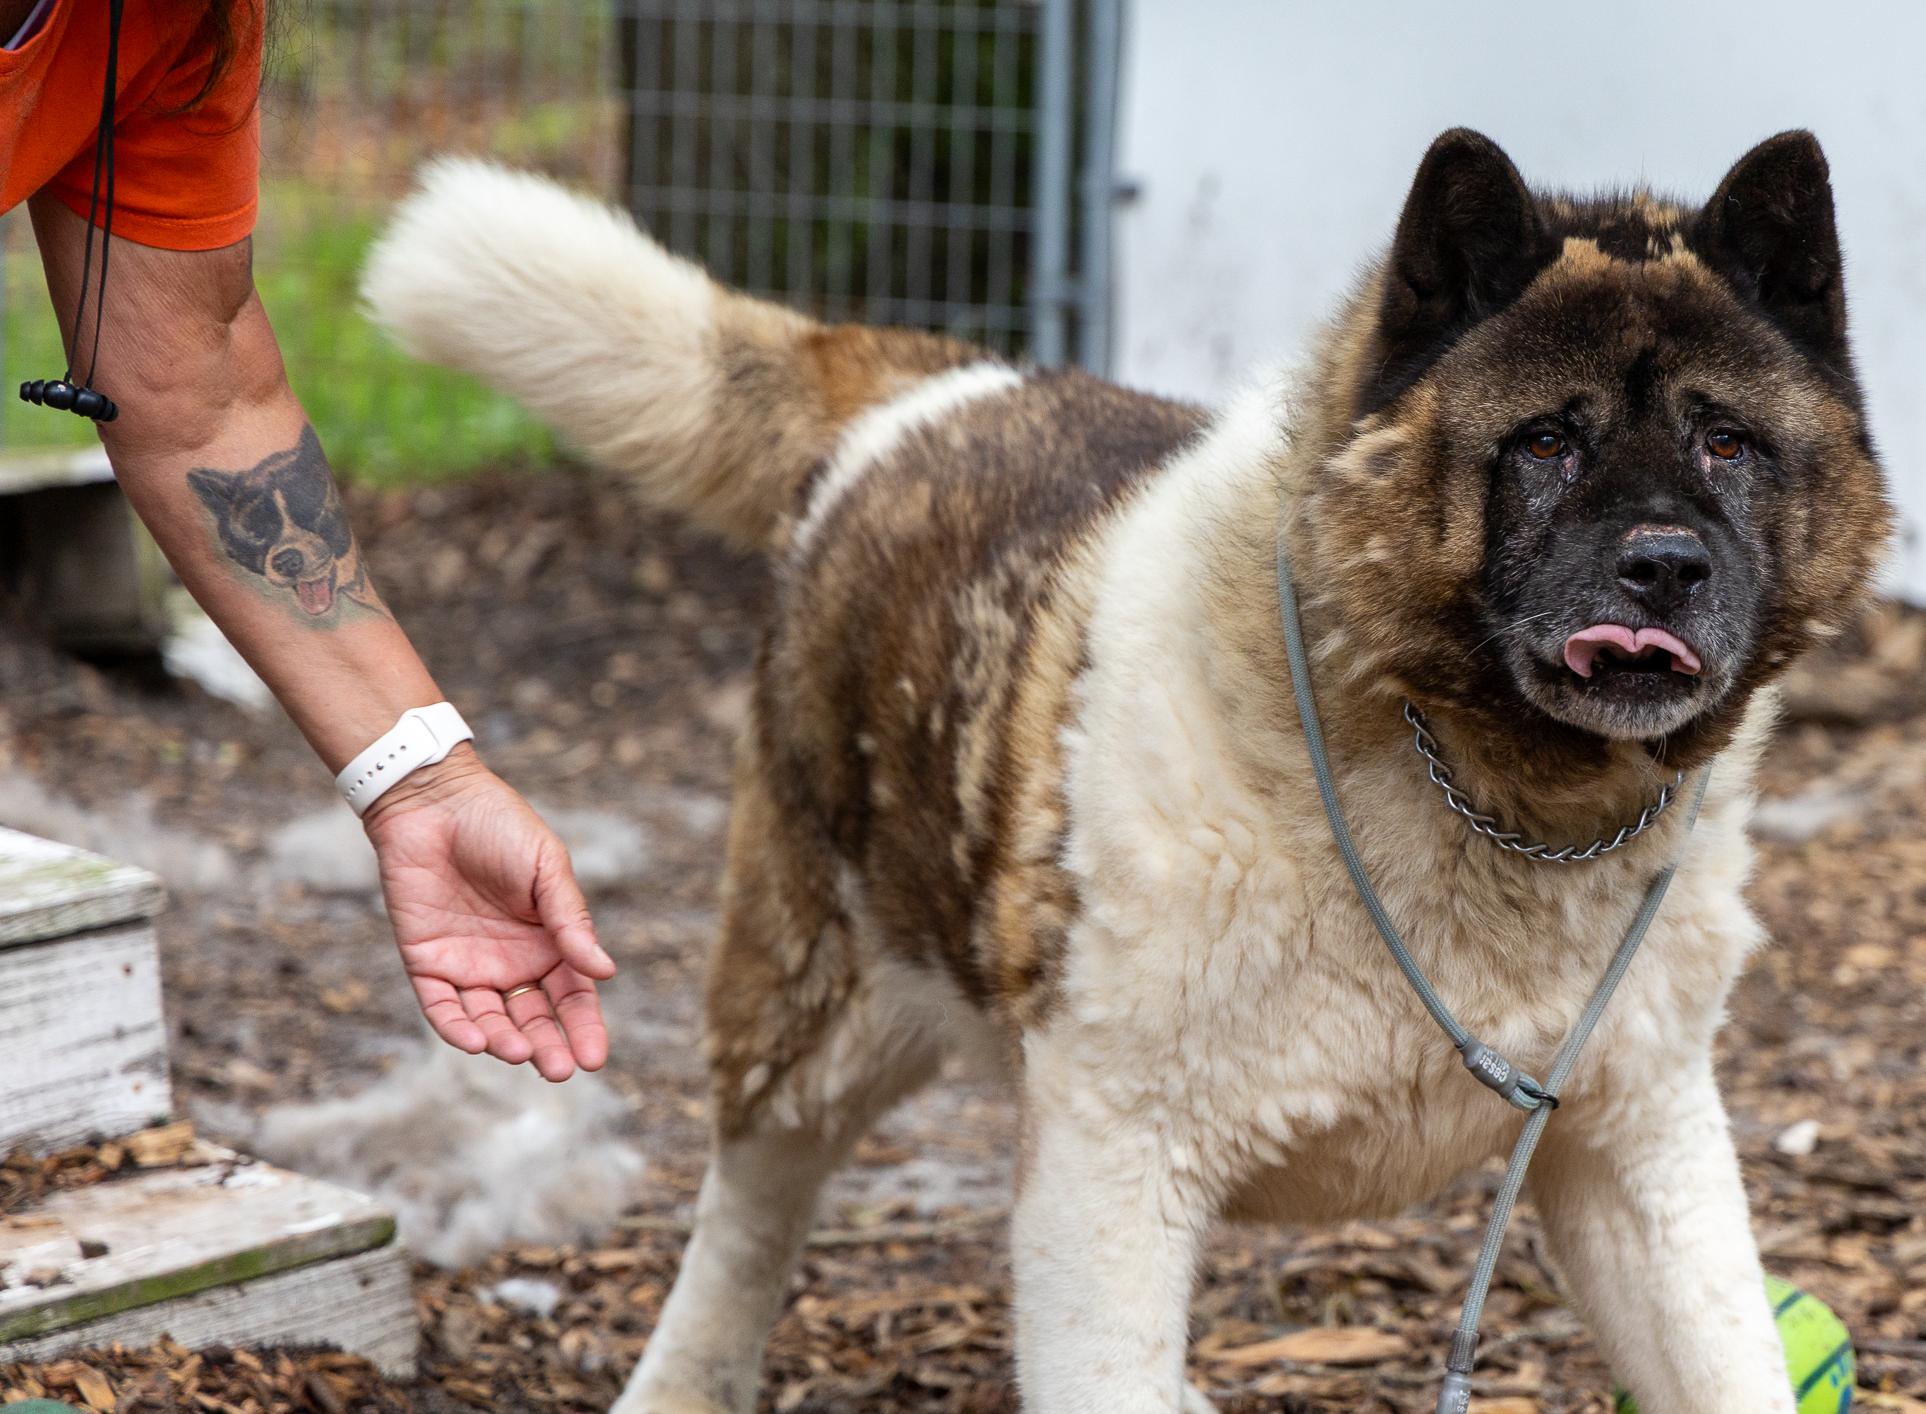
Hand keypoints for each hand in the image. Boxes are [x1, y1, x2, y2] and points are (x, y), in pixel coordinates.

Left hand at [361, 745, 614, 1080]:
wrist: (434, 801)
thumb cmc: (500, 826)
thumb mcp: (547, 870)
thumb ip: (571, 922)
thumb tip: (606, 971)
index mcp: (549, 942)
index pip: (573, 997)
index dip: (584, 1029)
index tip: (593, 1059)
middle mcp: (512, 962)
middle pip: (533, 1019)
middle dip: (547, 1048)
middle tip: (557, 1070)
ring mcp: (469, 965)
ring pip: (489, 1021)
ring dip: (504, 1042)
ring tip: (518, 1052)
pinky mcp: (426, 963)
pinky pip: (442, 1007)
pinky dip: (457, 1028)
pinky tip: (475, 1040)